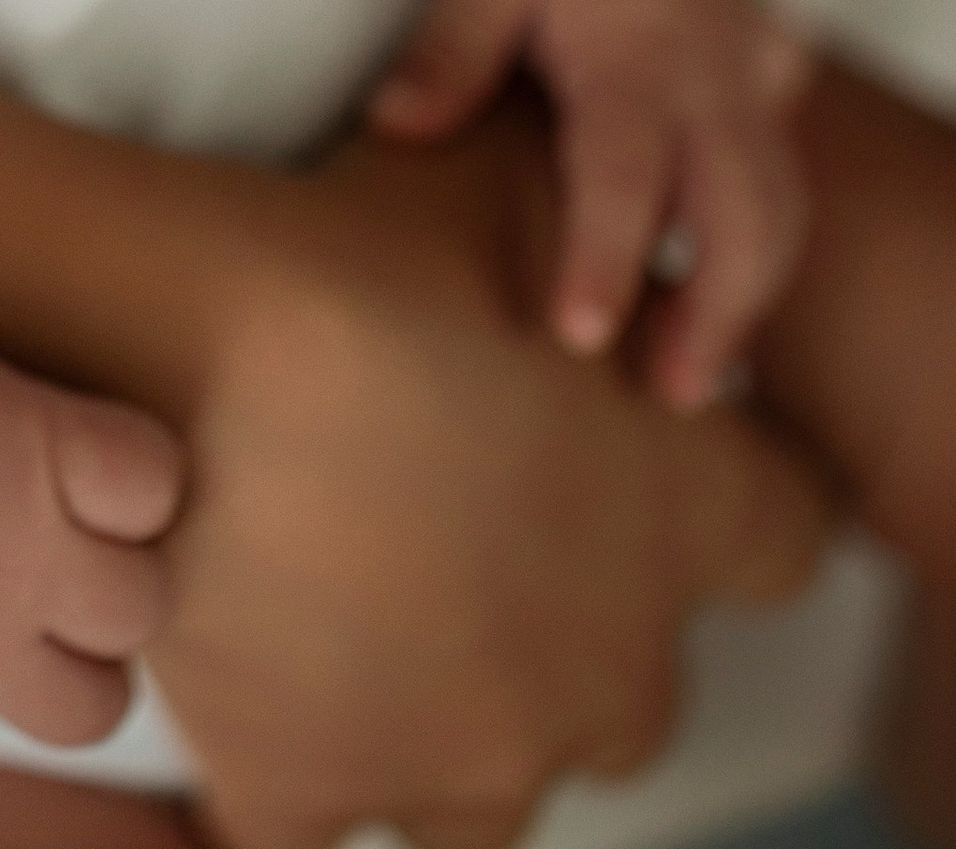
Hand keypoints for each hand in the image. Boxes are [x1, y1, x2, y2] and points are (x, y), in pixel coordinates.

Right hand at [0, 314, 180, 838]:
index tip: (108, 462)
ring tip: (61, 670)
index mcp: (40, 456)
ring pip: (83, 711)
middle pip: (140, 602)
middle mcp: (27, 562)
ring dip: (85, 696)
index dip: (141, 474)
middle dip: (126, 588)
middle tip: (85, 562)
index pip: (151, 474)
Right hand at [146, 106, 835, 848]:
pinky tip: (234, 662)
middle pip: (628, 685)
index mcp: (680, 510)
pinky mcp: (315, 791)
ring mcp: (468, 752)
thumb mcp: (507, 174)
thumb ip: (583, 216)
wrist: (181, 344)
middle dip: (551, 620)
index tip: (619, 447)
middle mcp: (605, 664)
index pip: (779, 529)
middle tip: (442, 513)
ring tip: (330, 601)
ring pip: (480, 777)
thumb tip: (599, 205)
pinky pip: (301, 816)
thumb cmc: (354, 247)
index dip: (709, 488)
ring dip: (426, 710)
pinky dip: (276, 756)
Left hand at [367, 0, 811, 406]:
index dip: (606, 258)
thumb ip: (450, 48)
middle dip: (714, 316)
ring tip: (692, 374)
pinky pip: (785, 183)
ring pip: (779, 211)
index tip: (581, 335)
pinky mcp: (758, 91)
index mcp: (633, 59)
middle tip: (664, 393)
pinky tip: (723, 295)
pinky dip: (765, 250)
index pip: (626, 176)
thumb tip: (391, 134)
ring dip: (747, 297)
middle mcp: (706, 87)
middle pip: (743, 221)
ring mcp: (744, 91)